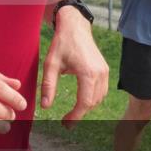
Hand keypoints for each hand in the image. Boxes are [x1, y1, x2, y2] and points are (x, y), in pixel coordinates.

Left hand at [41, 7, 108, 127]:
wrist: (75, 26)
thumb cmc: (62, 43)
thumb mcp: (51, 64)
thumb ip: (48, 85)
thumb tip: (45, 106)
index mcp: (88, 73)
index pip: (85, 102)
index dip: (75, 116)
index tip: (65, 124)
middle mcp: (100, 73)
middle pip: (93, 102)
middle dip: (80, 114)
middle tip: (66, 122)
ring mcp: (104, 71)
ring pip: (99, 98)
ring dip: (87, 107)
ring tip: (73, 113)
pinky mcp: (105, 69)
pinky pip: (102, 90)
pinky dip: (93, 99)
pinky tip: (82, 101)